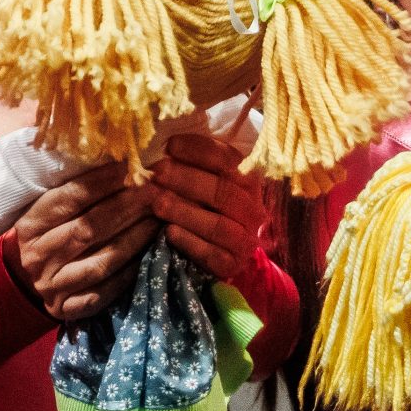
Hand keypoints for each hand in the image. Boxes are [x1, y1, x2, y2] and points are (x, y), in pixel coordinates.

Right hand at [5, 159, 157, 322]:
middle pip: (88, 228)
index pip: (68, 199)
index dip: (101, 182)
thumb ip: (75, 191)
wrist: (29, 282)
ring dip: (135, 238)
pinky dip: (131, 272)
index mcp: (30, 224)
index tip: (130, 168)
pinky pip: (106, 291)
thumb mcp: (50, 210)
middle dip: (127, 207)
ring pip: (102, 261)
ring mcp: (53, 285)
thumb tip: (119, 161)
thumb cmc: (50, 234)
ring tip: (158, 219)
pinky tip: (151, 254)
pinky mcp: (69, 309)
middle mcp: (37, 255)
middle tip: (156, 191)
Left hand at [149, 133, 268, 282]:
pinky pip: (213, 255)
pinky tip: (169, 232)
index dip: (199, 150)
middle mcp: (252, 209)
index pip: (228, 159)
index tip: (170, 145)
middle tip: (157, 172)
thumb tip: (161, 149)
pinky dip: (190, 243)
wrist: (219, 254)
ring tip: (158, 203)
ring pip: (219, 225)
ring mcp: (246, 239)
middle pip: (223, 191)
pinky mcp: (233, 265)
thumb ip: (191, 165)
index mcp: (247, 181)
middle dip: (187, 179)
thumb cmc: (204, 209)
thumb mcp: (203, 183)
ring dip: (185, 211)